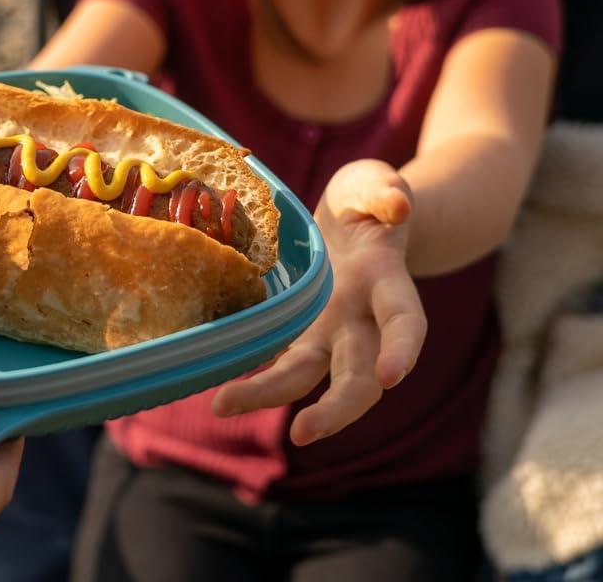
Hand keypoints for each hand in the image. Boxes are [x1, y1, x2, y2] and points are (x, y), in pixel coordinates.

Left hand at [212, 159, 425, 445]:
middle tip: (303, 434)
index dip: (402, 349)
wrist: (354, 218)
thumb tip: (398, 203)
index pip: (403, 322)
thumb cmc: (366, 199)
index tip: (392, 377)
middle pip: (357, 374)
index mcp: (385, 283)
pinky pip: (273, 357)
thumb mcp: (374, 184)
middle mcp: (359, 320)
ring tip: (222, 406)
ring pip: (306, 374)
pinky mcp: (295, 330)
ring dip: (269, 395)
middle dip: (336, 409)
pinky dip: (249, 373)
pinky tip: (214, 385)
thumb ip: (385, 192)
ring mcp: (326, 330)